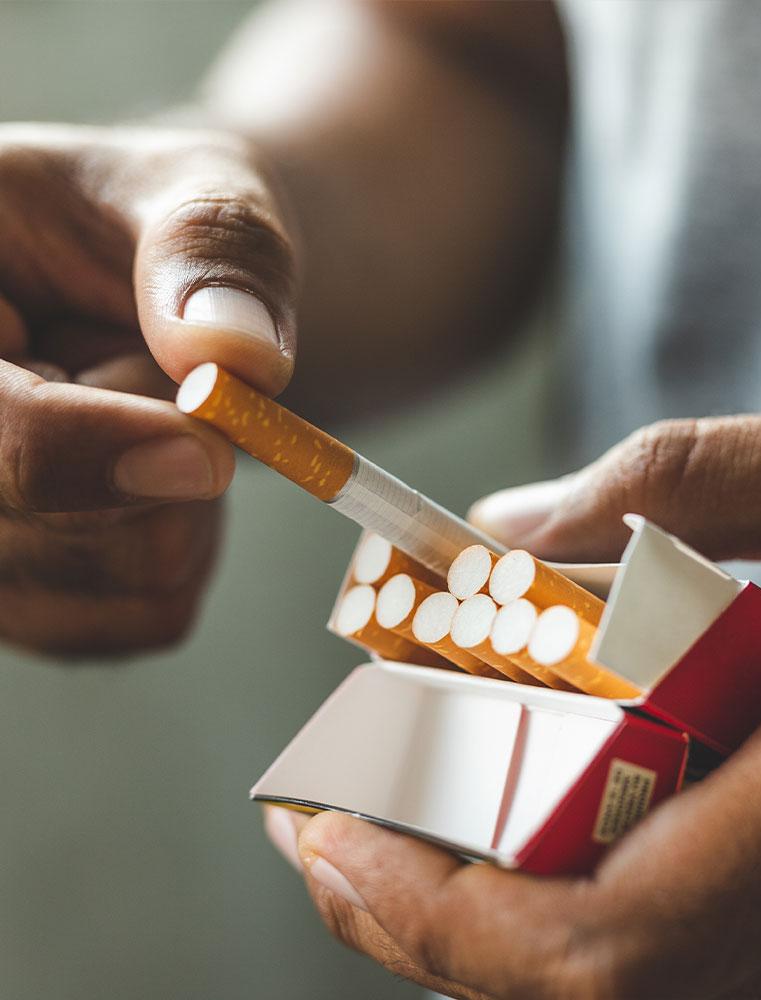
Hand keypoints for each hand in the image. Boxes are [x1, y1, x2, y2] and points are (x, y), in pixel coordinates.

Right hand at [0, 122, 296, 654]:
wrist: (158, 291)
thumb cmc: (157, 229)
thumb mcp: (193, 194)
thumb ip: (212, 254)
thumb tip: (237, 358)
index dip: (82, 452)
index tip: (207, 453)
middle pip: (43, 530)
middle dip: (162, 459)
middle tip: (171, 375)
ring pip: (117, 581)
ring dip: (187, 503)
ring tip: (158, 417)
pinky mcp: (24, 594)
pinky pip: (149, 613)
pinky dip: (191, 551)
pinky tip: (159, 479)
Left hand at [271, 404, 760, 997]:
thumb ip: (685, 483)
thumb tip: (500, 526)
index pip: (619, 940)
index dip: (446, 919)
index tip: (330, 836)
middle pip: (599, 999)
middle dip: (429, 927)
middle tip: (330, 831)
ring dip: (486, 941)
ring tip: (396, 836)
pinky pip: (698, 981)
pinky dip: (574, 940)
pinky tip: (522, 858)